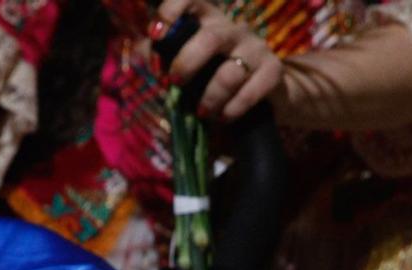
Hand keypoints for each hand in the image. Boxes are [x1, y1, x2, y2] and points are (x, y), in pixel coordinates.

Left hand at [151, 0, 283, 121]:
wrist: (264, 93)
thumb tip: (138, 56)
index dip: (171, 11)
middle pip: (210, 38)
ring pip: (230, 73)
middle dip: (187, 65)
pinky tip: (223, 117)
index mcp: (208, 21)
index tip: (156, 35)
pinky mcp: (273, 71)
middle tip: (174, 83)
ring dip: (210, 98)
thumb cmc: (215, 76)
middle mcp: (233, 29)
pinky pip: (250, 92)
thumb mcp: (189, 64)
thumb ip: (163, 57)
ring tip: (202, 112)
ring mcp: (256, 48)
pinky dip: (232, 109)